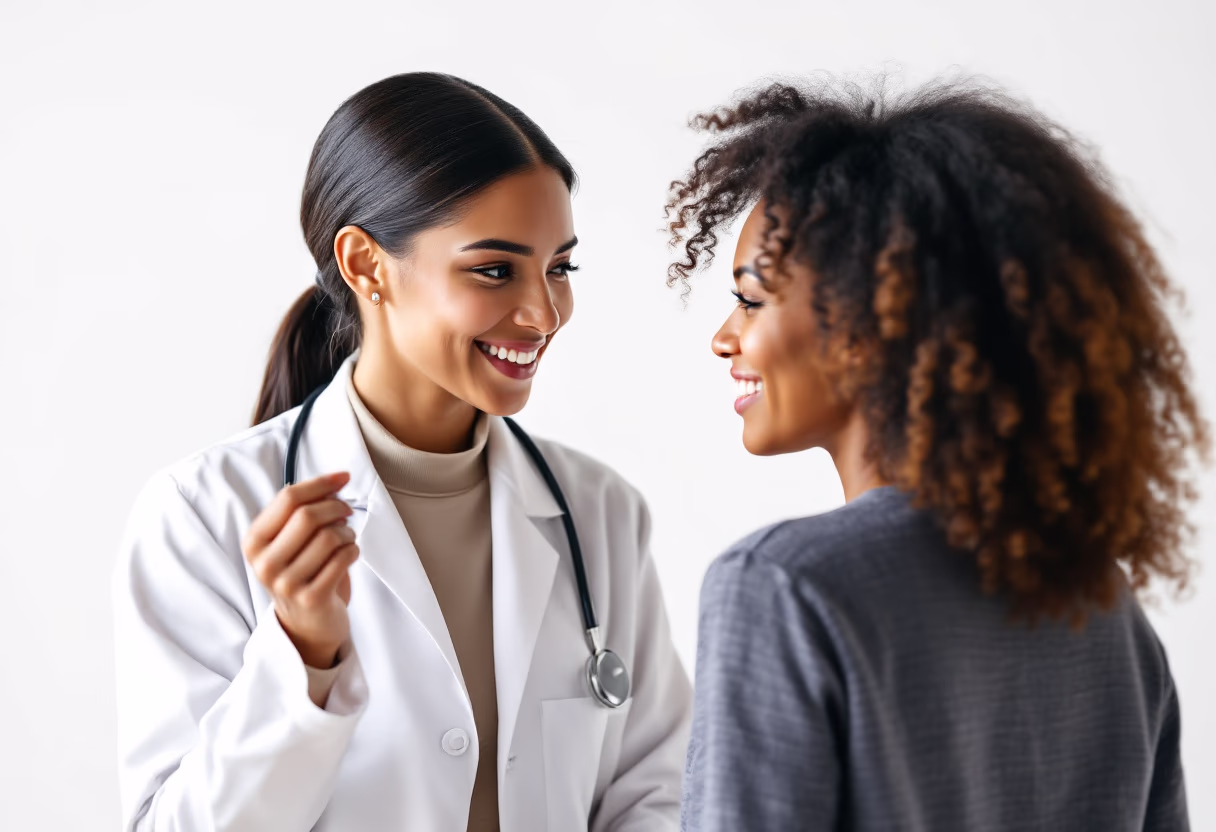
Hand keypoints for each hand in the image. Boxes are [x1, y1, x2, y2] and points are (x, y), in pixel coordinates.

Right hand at [242, 472, 359, 667]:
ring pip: (329, 536)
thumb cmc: (302, 574)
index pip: (288, 499)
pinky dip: (353, 550)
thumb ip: (303, 511)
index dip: (320, 484)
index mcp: (254, 542)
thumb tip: (335, 482)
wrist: (306, 625)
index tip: (343, 477)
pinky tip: (349, 554)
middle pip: (309, 515)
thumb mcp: (289, 542)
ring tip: (346, 539)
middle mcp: (265, 563)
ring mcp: (286, 583)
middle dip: (336, 507)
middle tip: (346, 512)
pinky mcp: (311, 598)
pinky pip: (342, 558)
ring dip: (346, 532)